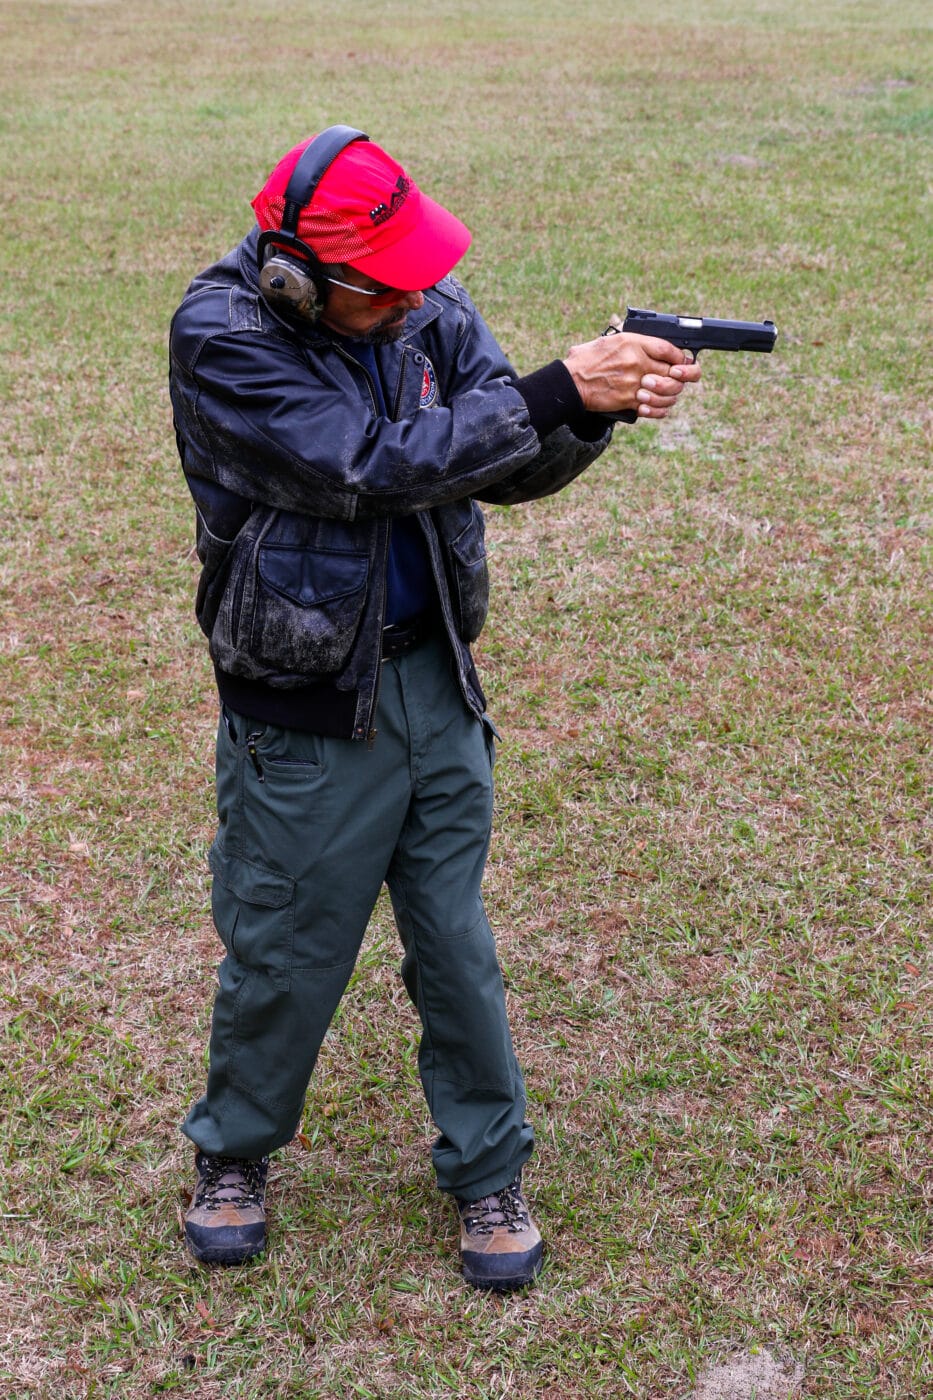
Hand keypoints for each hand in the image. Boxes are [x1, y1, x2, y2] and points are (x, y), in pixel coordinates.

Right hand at [563, 333, 701, 418]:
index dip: (680, 357)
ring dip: (671, 394)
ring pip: (667, 390)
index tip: (682, 361)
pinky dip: (660, 409)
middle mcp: (636, 362)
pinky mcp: (628, 400)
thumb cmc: (586, 361)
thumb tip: (638, 333)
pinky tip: (661, 407)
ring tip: (669, 394)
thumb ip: (628, 338)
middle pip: (672, 371)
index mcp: (632, 343)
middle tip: (679, 379)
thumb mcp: (608, 340)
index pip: (667, 349)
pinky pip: (653, 407)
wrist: (570, 383)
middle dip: (681, 378)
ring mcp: (634, 383)